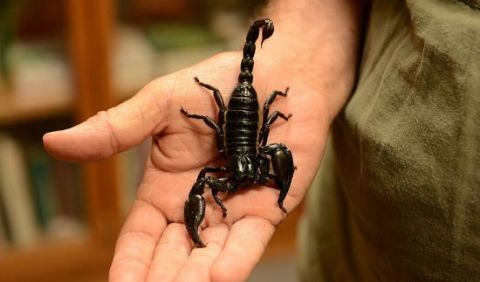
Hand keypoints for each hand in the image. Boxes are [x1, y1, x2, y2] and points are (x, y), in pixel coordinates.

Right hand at [43, 50, 332, 280]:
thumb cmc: (217, 83)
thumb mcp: (160, 104)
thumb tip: (54, 141)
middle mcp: (199, 206)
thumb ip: (116, 129)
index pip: (142, 236)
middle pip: (173, 254)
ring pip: (209, 256)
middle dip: (161, 280)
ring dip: (193, 279)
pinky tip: (219, 278)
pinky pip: (249, 240)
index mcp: (167, 188)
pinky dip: (235, 259)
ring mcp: (233, 210)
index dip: (130, 263)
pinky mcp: (268, 208)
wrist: (277, 75)